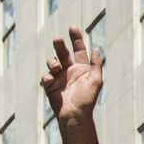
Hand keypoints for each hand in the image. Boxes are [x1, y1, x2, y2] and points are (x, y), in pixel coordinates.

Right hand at [41, 27, 102, 143]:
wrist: (75, 116)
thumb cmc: (88, 100)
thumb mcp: (96, 80)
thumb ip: (96, 64)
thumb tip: (97, 48)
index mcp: (82, 68)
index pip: (78, 50)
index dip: (76, 39)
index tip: (72, 28)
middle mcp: (70, 71)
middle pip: (63, 53)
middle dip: (59, 45)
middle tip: (57, 39)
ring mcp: (59, 78)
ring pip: (52, 62)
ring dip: (52, 62)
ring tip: (56, 68)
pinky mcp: (51, 86)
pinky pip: (46, 77)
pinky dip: (47, 77)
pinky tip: (51, 80)